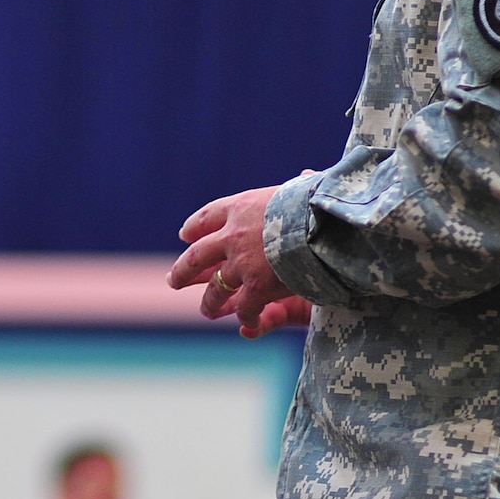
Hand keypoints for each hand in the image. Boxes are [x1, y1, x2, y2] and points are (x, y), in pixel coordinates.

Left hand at [169, 183, 307, 337]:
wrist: (325, 224)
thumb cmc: (320, 203)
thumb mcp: (303, 189)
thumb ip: (300, 187)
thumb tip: (305, 175)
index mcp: (240, 207)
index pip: (207, 217)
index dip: (195, 228)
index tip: (185, 235)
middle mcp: (232, 235)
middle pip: (198, 255)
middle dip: (184, 270)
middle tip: (174, 280)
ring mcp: (241, 263)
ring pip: (215, 287)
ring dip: (210, 301)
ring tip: (207, 310)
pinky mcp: (256, 287)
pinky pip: (245, 307)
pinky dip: (246, 317)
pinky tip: (248, 323)